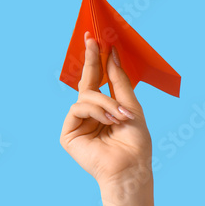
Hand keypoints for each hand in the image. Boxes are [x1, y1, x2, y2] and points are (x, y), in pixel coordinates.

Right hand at [59, 31, 152, 192]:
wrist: (131, 167)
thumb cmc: (135, 142)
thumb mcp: (131, 105)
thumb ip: (119, 81)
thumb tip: (111, 53)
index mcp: (105, 109)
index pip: (98, 81)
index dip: (97, 60)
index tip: (96, 39)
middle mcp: (90, 115)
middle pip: (86, 82)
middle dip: (91, 60)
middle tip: (92, 40)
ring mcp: (78, 123)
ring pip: (85, 95)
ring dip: (105, 102)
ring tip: (120, 116)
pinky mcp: (68, 133)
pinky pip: (78, 107)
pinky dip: (96, 111)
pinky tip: (108, 121)